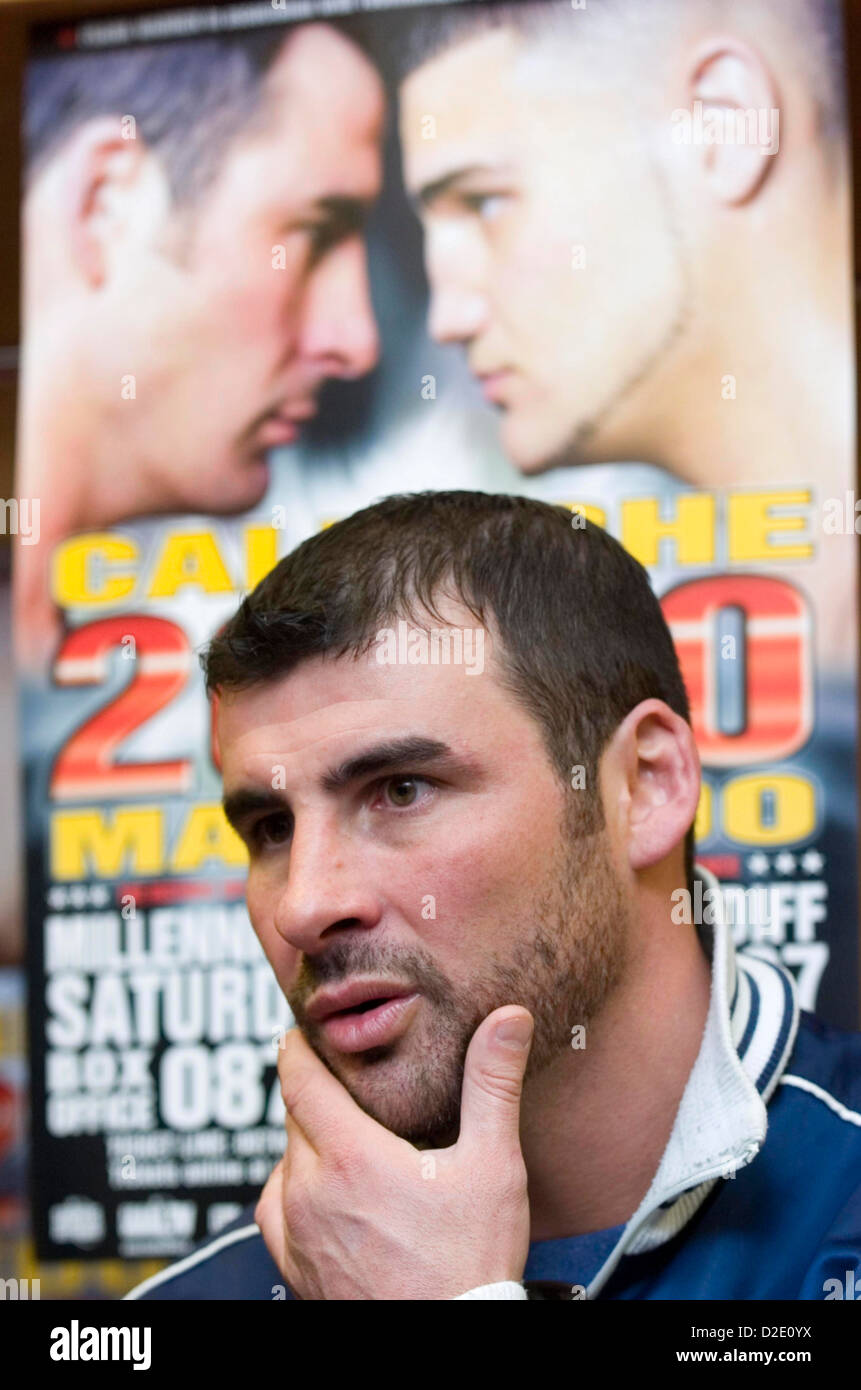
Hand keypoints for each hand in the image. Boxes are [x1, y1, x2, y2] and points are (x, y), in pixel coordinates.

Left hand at [255, 1006, 533, 1299]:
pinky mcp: (295, 1267)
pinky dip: (291, 1188)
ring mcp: (295, 1233)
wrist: (450, 1341)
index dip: (296, 1049)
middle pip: (292, 1117)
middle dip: (313, 1093)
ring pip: (282, 1162)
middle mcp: (309, 1191)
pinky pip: (274, 1209)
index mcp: (350, 1156)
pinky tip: (322, 1190)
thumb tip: (508, 1019)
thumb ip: (492, 1084)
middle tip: (341, 1079)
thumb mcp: (493, 1166)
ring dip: (304, 1142)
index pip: (298, 1080)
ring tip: (341, 1136)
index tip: (300, 1029)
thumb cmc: (471, 1263)